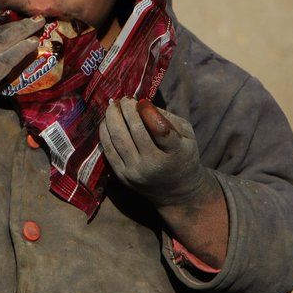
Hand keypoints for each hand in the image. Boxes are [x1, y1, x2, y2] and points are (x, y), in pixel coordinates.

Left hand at [99, 97, 213, 207]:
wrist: (177, 193)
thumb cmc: (183, 157)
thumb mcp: (187, 136)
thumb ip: (168, 118)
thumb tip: (141, 104)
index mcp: (176, 153)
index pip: (161, 130)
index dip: (148, 111)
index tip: (142, 101)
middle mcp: (154, 165)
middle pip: (135, 131)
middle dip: (127, 110)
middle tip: (124, 99)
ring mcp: (135, 172)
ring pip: (118, 139)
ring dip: (112, 118)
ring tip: (113, 106)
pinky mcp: (122, 176)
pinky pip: (108, 150)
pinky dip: (105, 132)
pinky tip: (107, 121)